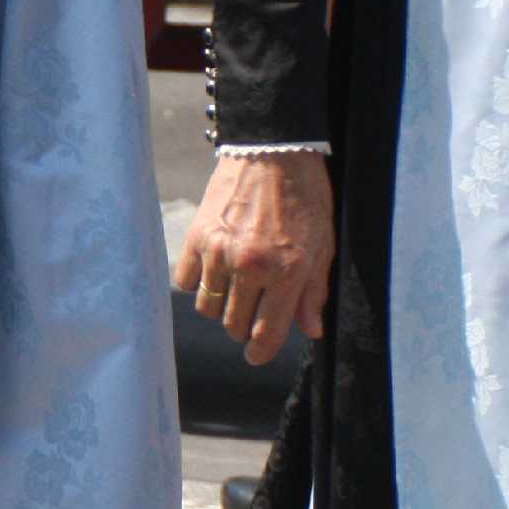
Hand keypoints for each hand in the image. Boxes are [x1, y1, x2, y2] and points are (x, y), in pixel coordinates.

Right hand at [174, 150, 335, 366]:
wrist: (272, 151)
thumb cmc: (305, 197)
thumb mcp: (323, 244)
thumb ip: (313, 291)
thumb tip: (310, 330)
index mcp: (287, 271)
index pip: (268, 331)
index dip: (261, 352)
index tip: (256, 357)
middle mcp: (249, 266)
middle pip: (234, 324)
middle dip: (243, 328)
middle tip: (252, 316)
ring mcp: (218, 251)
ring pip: (207, 306)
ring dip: (221, 306)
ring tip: (233, 292)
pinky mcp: (196, 236)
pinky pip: (185, 280)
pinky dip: (197, 283)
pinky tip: (212, 272)